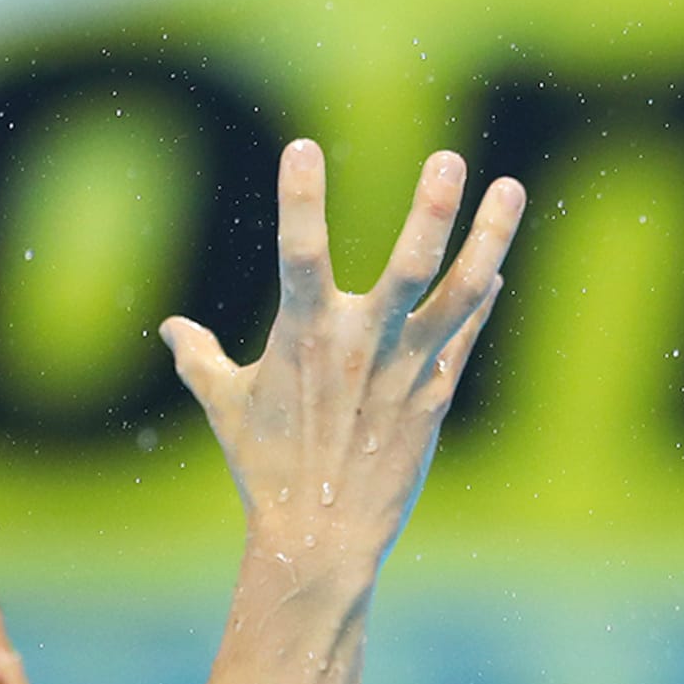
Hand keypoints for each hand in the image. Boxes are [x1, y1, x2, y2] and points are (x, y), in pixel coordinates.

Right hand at [161, 141, 524, 582]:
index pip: (299, 252)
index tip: (300, 145)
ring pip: (460, 292)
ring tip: (511, 186)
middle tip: (448, 158)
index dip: (300, 199)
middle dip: (431, 210)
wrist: (322, 537)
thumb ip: (200, 359)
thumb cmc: (267, 470)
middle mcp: (363, 345)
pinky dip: (483, 298)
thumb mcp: (226, 407)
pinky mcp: (436, 395)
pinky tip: (496, 267)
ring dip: (489, 238)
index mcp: (304, 335)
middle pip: (409, 267)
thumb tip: (172, 329)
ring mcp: (408, 368)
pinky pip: (466, 334)